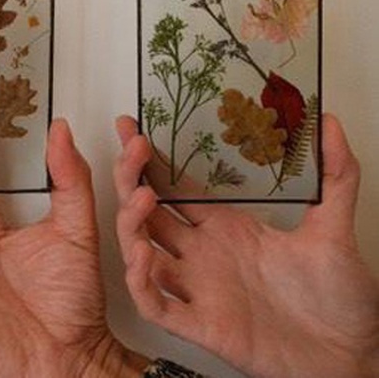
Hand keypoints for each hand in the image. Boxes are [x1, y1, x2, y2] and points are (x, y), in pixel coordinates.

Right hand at [114, 114, 378, 377]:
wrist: (349, 358)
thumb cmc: (340, 302)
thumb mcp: (336, 228)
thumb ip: (336, 175)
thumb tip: (330, 124)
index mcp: (227, 228)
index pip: (174, 186)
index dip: (150, 158)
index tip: (133, 126)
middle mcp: (203, 255)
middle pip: (148, 211)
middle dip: (131, 177)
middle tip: (132, 146)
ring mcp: (197, 288)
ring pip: (140, 252)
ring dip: (130, 224)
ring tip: (141, 197)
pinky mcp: (199, 324)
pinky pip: (154, 303)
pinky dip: (140, 281)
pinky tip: (142, 256)